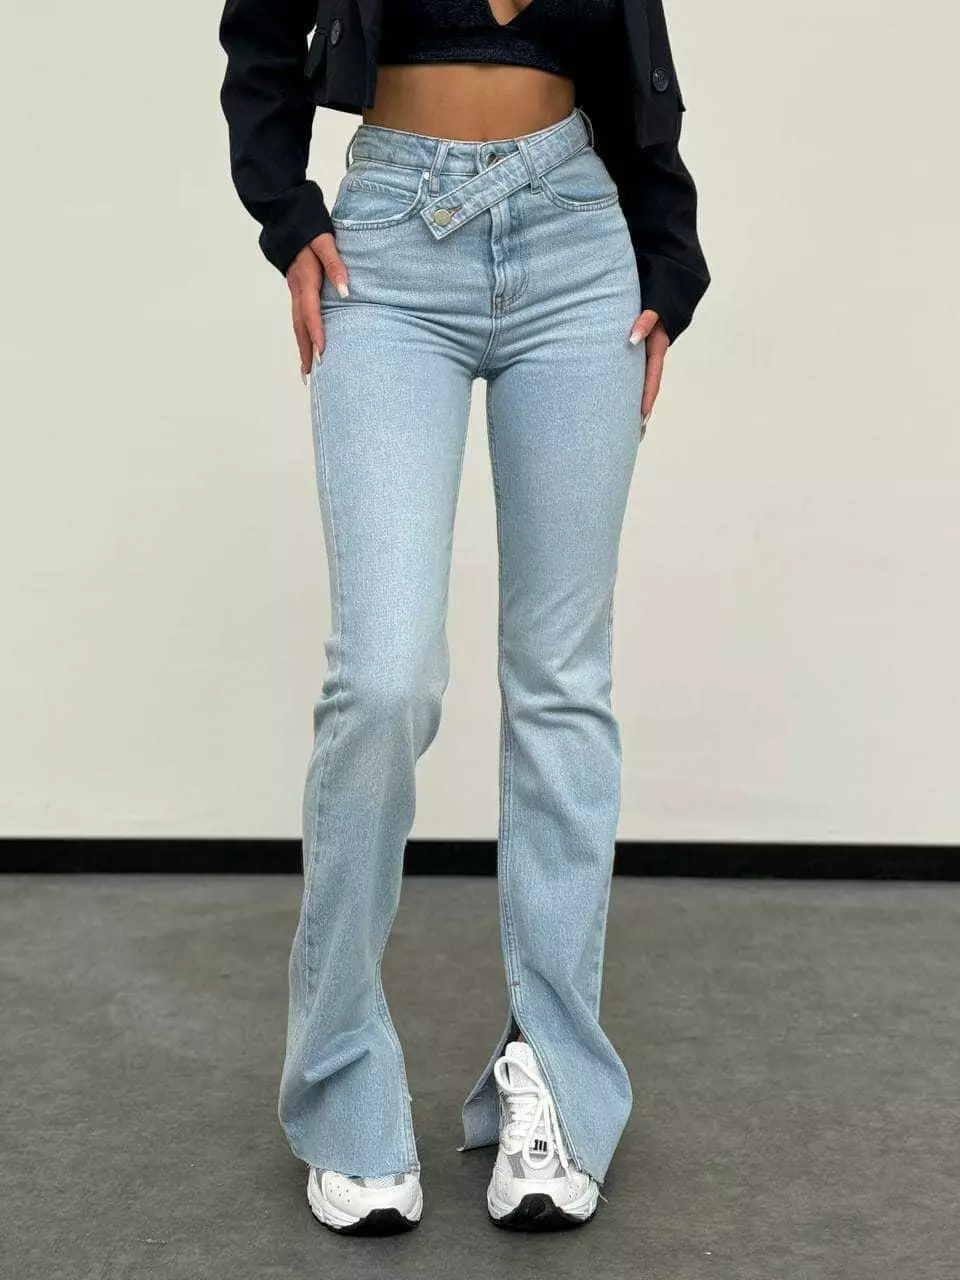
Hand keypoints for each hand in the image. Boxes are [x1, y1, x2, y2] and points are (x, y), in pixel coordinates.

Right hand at [287, 233, 349, 382]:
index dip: (316, 332)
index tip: (322, 352)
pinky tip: (307, 344)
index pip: (311, 311)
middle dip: (305, 350)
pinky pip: (297, 316)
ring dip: (301, 346)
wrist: (285, 215)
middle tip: (309, 375)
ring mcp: (294, 289)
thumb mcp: (324, 241)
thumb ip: (335, 264)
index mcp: (305, 279)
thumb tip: (345, 291)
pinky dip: (301, 333)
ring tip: (306, 369)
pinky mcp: (295, 288)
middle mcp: (297, 288)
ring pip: (296, 323)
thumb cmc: (308, 227)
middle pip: (299, 325)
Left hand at [628, 310, 669, 427]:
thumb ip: (645, 322)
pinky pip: (633, 373)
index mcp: (658, 350)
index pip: (653, 380)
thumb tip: (633, 339)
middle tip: (634, 428)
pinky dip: (628, 386)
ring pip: (640, 382)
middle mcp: (653, 356)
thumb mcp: (653, 309)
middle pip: (647, 387)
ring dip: (635, 399)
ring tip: (626, 421)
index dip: (647, 398)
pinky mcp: (638, 352)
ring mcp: (645, 356)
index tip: (641, 415)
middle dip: (641, 407)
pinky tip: (619, 397)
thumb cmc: (657, 300)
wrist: (666, 291)